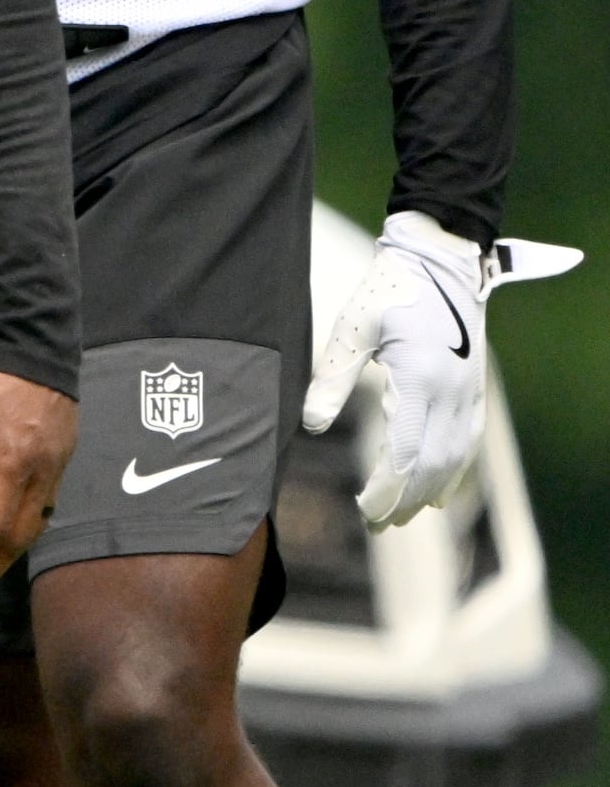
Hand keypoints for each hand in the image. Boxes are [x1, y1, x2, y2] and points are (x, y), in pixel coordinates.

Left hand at [0, 363, 75, 598]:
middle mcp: (43, 470)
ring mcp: (59, 462)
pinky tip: (7, 532)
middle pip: (21, 535)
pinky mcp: (64, 452)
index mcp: (14, 462)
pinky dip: (26, 527)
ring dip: (10, 551)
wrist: (32, 333)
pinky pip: (47, 503)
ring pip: (38, 522)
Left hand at [303, 212, 579, 527]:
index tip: (364, 511)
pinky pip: (470, 442)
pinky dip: (454, 471)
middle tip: (377, 524)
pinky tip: (438, 490)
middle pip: (433, 465)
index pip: (406, 452)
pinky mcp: (474, 388)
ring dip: (430, 492)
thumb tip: (311, 426)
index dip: (387, 488)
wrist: (438, 261)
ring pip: (456, 458)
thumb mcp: (351, 329)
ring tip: (401, 516)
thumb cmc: (387, 291)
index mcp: (421, 379)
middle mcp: (453, 392)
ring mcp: (469, 392)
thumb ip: (331, 379)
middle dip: (406, 500)